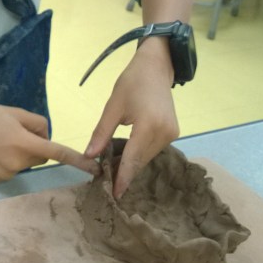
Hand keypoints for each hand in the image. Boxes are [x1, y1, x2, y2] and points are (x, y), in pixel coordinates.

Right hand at [0, 102, 98, 183]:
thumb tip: (45, 139)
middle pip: (39, 157)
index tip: (94, 169)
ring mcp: (7, 175)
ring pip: (26, 164)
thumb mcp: (17, 112)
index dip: (77, 161)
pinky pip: (13, 170)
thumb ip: (38, 125)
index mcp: (25, 144)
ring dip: (20, 155)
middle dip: (33, 147)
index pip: (57, 154)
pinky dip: (8, 162)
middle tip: (13, 133)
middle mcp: (18, 163)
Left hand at [84, 42, 178, 198]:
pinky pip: (153, 149)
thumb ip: (101, 134)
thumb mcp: (112, 107)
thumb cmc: (131, 83)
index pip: (133, 158)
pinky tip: (127, 155)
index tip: (114, 194)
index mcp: (148, 125)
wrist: (156, 68)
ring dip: (132, 163)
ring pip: (147, 157)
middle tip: (107, 182)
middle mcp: (164, 133)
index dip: (123, 177)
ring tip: (114, 169)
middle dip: (125, 172)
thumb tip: (90, 157)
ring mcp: (172, 134)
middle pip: (141, 160)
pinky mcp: (173, 132)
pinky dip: (140, 154)